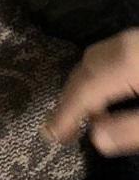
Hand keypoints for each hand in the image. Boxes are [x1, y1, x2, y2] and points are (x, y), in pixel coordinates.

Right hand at [43, 29, 138, 154]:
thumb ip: (129, 128)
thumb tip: (95, 139)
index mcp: (127, 62)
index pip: (85, 88)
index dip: (65, 112)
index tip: (49, 136)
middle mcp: (123, 45)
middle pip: (85, 68)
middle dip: (70, 98)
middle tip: (62, 129)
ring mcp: (131, 39)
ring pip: (95, 60)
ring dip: (84, 86)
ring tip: (86, 118)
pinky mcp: (138, 42)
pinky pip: (108, 56)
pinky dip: (98, 76)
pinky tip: (109, 98)